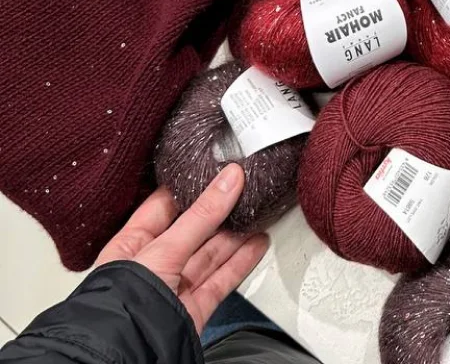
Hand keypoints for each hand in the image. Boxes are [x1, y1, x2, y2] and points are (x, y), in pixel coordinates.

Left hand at [95, 164, 269, 331]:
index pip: (164, 208)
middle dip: (220, 211)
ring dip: (236, 235)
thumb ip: (201, 215)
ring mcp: (174, 289)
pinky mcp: (193, 308)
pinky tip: (257, 243)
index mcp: (130, 246)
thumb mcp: (163, 249)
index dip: (191, 187)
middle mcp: (152, 267)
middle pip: (192, 231)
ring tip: (259, 211)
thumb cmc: (123, 306)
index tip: (218, 170)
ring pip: (210, 255)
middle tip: (245, 188)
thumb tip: (229, 179)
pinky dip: (242, 261)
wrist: (130, 357)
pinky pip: (221, 279)